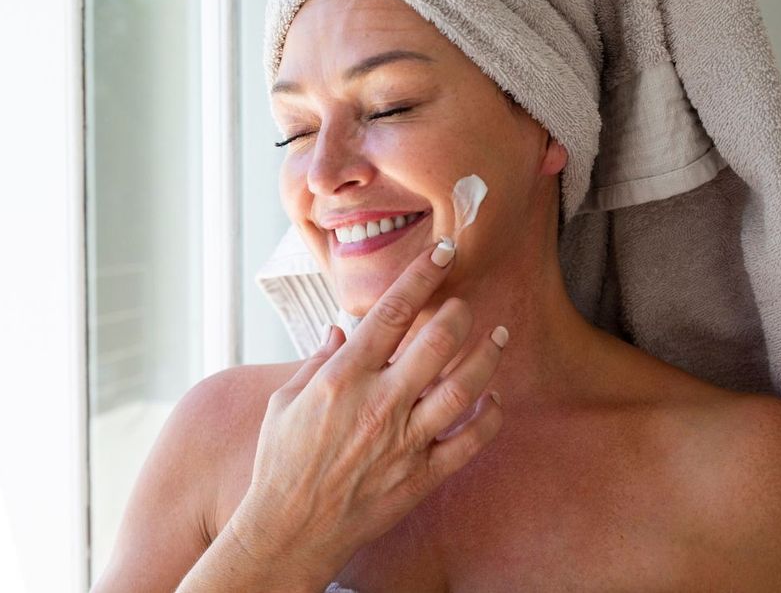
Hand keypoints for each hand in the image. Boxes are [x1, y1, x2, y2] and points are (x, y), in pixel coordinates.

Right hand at [229, 241, 507, 584]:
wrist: (290, 529)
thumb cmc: (281, 463)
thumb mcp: (284, 401)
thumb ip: (317, 360)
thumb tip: (339, 330)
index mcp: (343, 378)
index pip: (392, 311)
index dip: (422, 275)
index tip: (443, 251)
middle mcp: (380, 403)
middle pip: (438, 342)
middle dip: (460, 312)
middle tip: (465, 303)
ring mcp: (405, 441)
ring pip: (464, 388)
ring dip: (488, 356)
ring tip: (498, 336)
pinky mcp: (422, 475)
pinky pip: (470, 442)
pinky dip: (490, 418)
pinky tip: (495, 399)